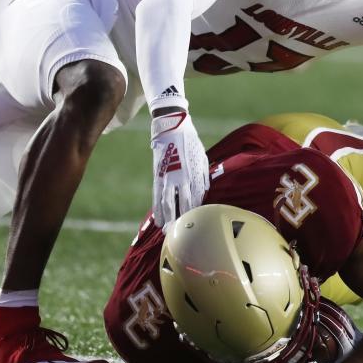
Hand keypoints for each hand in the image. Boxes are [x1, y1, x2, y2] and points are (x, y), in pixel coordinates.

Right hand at [150, 109, 209, 226]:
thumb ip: (203, 176)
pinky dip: (158, 209)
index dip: (197, 213)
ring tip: (168, 232)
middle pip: (184, 204)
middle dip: (184, 221)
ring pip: (169, 203)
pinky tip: (159, 219)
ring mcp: (169, 177)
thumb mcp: (201, 157)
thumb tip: (204, 192)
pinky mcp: (158, 175)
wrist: (172, 127)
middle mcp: (183, 178)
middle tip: (182, 236)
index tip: (198, 226)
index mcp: (196, 173)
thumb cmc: (189, 142)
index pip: (198, 198)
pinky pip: (157, 196)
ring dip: (169, 219)